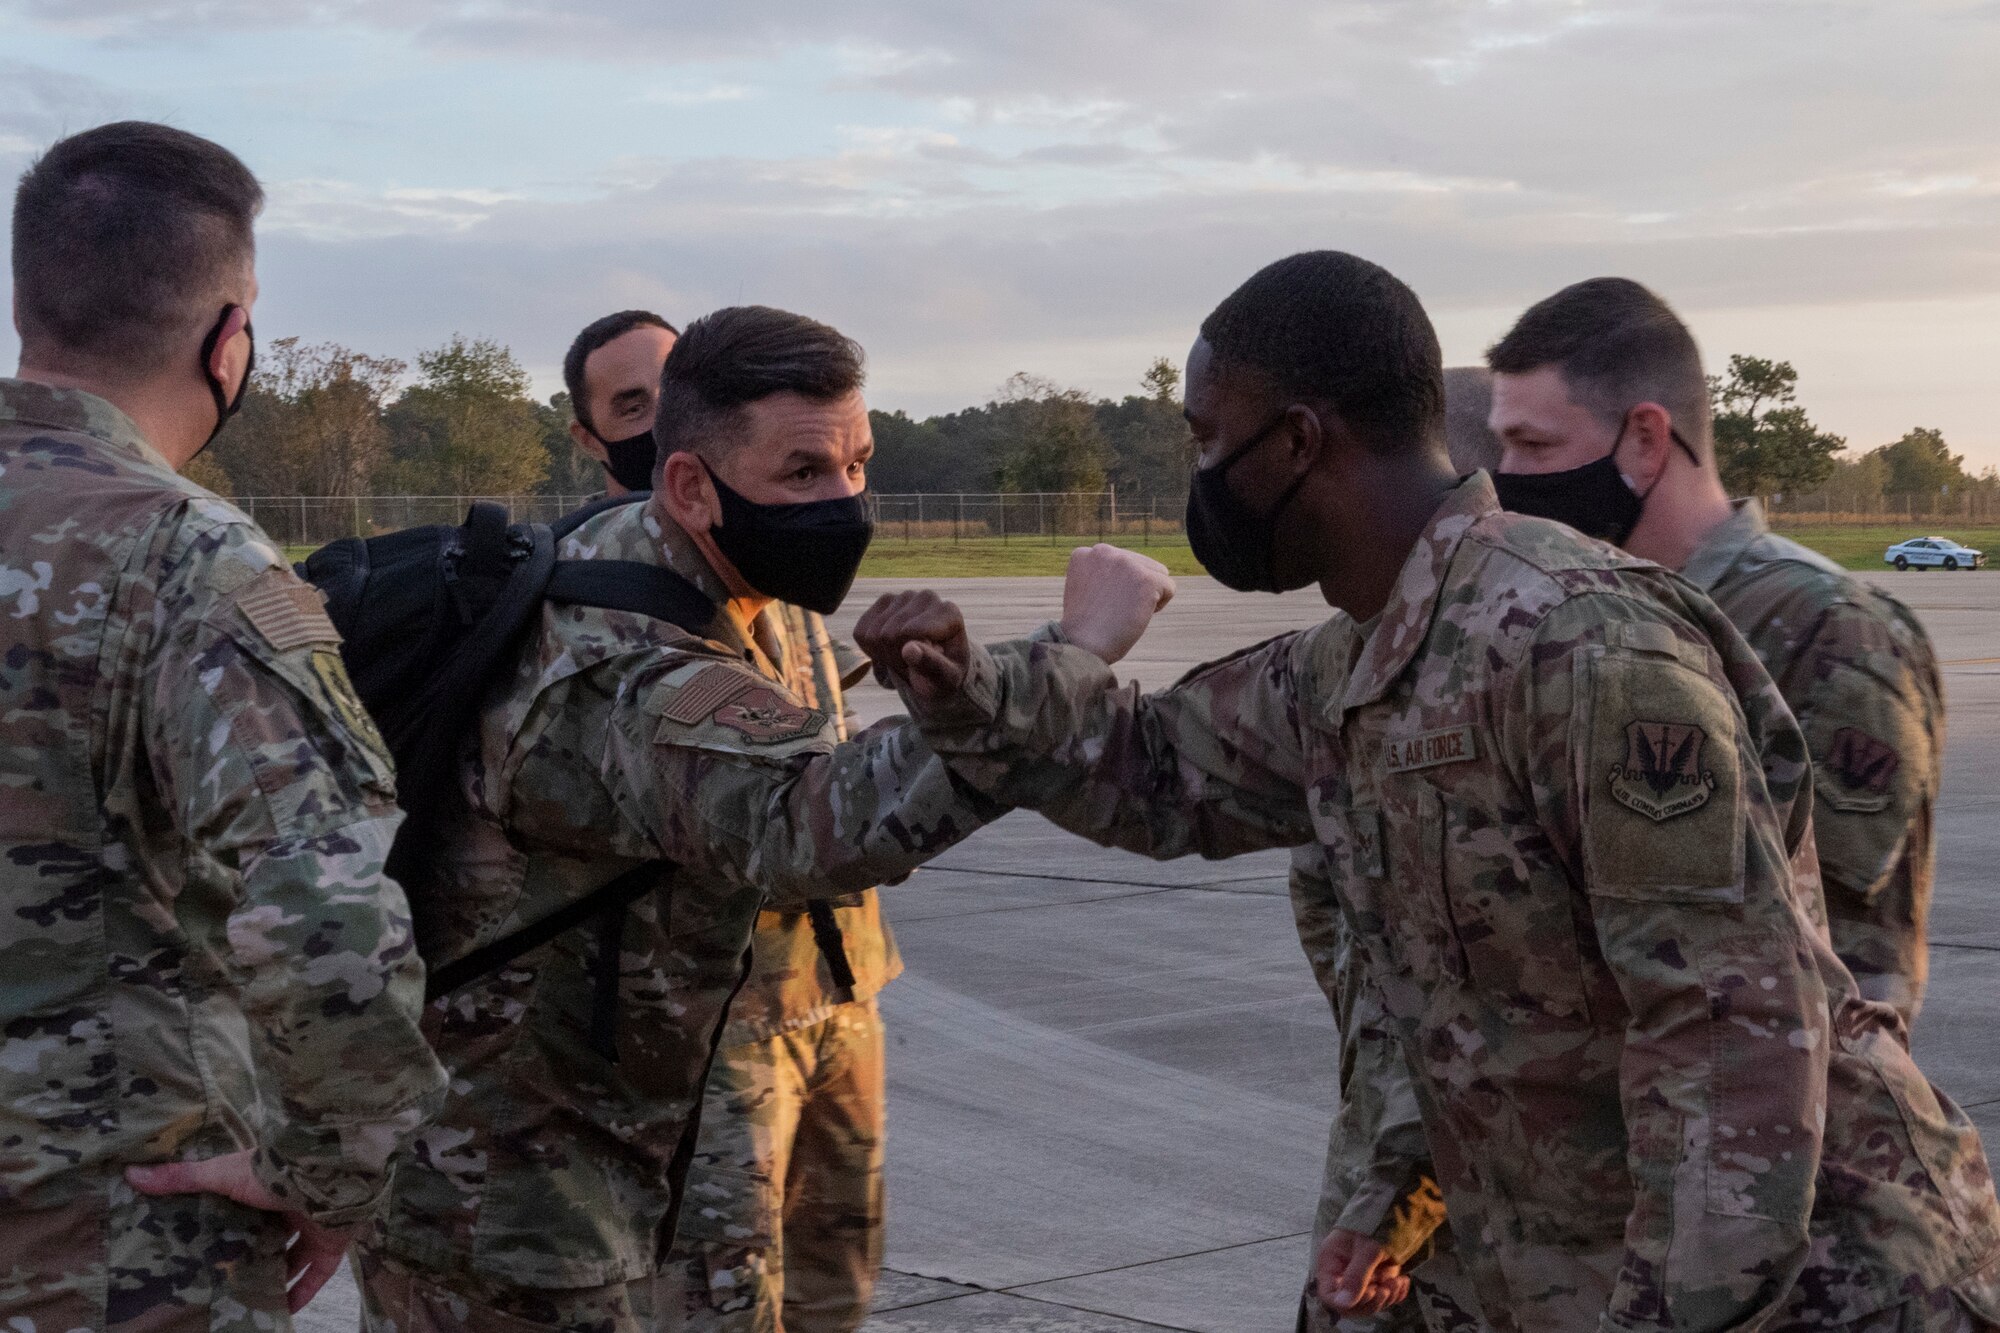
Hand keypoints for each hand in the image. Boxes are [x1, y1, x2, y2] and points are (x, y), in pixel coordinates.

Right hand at [127, 1150, 352, 1312]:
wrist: (327, 1175)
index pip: (244, 1209)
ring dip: (274, 1278)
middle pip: (267, 1236)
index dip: (227, 1226)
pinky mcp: (331, 1245)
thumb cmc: (272, 1172)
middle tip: (223, 1281)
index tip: (205, 1247)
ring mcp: (313, 1226)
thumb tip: (132, 1173)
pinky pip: (317, 1276)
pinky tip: (282, 1312)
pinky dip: (302, 1294)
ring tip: (246, 1301)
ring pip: (291, 1258)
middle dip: (249, 1257)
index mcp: (264, 1188)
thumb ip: (182, 1178)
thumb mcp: (221, 1174)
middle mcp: (290, 1207)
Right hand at [853, 591, 971, 705]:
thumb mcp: (944, 680)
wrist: (935, 671)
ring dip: (883, 655)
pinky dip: (870, 649)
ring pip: (873, 634)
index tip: (923, 668)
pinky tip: (890, 649)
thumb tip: (909, 649)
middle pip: (888, 634)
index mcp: (948, 613)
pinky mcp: (885, 602)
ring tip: (904, 658)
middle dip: (895, 658)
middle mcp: (927, 598)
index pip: (908, 632)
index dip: (908, 658)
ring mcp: (904, 597)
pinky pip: (861, 632)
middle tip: (912, 666)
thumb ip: (931, 665)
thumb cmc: (943, 677)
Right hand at [1058, 544, 1174, 664]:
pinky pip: (1169, 587)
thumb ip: (1103, 573)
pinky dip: (1159, 605)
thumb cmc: (1084, 628)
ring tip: (1125, 612)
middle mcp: (1103, 551)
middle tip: (1113, 611)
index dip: (1117, 586)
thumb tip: (1130, 573)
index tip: (1100, 604)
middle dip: (1134, 589)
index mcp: (1085, 553)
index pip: (1121, 562)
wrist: (1082, 647)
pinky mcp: (1145, 579)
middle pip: (1141, 564)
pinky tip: (1138, 615)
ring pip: (1158, 573)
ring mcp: (1125, 563)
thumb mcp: (1086, 589)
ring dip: (1148, 594)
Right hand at [1314, 1228, 1410, 1317]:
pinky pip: (1383, 1294)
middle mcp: (1344, 1271)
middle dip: (1370, 1302)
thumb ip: (1355, 1277)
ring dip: (1386, 1297)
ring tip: (1398, 1281)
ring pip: (1369, 1302)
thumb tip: (1343, 1305)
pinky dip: (1395, 1293)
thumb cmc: (1377, 1219)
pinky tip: (1403, 1281)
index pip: (1329, 1295)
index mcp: (1332, 1261)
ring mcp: (1362, 1274)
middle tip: (1385, 1288)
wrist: (1400, 1204)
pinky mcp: (1378, 1275)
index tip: (1369, 1292)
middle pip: (1350, 1303)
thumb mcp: (1367, 1248)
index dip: (1346, 1302)